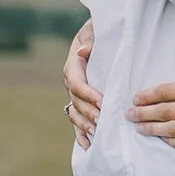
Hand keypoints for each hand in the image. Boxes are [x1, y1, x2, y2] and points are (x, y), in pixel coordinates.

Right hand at [63, 19, 99, 148]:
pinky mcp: (81, 102)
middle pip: (76, 101)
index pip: (76, 83)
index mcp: (74, 64)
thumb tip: (85, 51)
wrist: (100, 34)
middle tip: (103, 121)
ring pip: (75, 113)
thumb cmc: (100, 31)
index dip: (88, 94)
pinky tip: (88, 146)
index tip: (101, 103)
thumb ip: (90, 39)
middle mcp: (72, 81)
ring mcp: (75, 94)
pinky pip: (77, 121)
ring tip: (98, 133)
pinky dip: (80, 134)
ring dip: (85, 125)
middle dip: (89, 112)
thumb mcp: (95, 29)